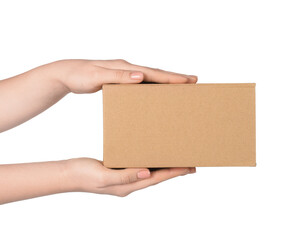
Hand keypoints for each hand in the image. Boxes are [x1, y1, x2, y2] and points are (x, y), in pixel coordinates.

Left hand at [52, 59, 197, 93]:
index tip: (188, 80)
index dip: (171, 77)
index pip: (153, 73)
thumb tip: (141, 76)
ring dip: (166, 81)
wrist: (68, 73)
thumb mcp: (98, 76)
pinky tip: (157, 92)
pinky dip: (153, 86)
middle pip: (156, 73)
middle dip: (175, 77)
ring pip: (151, 77)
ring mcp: (126, 73)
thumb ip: (119, 77)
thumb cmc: (81, 75)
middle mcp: (129, 69)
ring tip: (181, 86)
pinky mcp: (122, 80)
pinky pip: (142, 83)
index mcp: (126, 68)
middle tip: (193, 81)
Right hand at [66, 158, 195, 196]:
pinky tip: (154, 157)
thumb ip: (125, 176)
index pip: (157, 179)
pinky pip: (140, 167)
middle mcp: (130, 184)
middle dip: (175, 171)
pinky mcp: (120, 171)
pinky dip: (151, 162)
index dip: (174, 173)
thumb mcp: (104, 176)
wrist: (69, 174)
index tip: (189, 167)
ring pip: (151, 172)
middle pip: (158, 177)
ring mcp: (125, 178)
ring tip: (178, 161)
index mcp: (128, 186)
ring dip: (165, 167)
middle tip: (191, 165)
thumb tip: (147, 173)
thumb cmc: (84, 175)